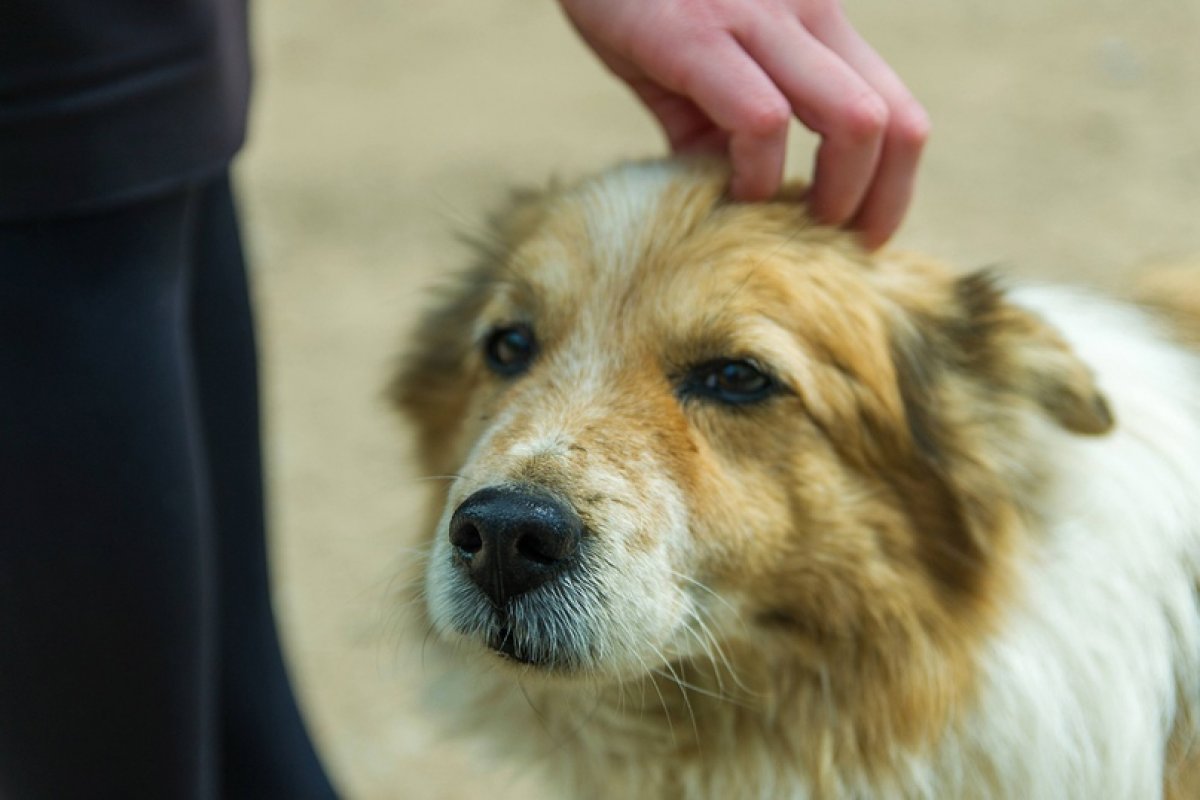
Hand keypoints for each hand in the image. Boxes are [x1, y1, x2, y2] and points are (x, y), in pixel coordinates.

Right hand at [558, 0, 928, 248]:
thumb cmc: (638, 2)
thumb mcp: (700, 62)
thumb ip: (722, 126)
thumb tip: (733, 199)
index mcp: (815, 20)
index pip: (899, 109)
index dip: (895, 186)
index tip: (861, 236)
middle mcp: (805, 11)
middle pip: (893, 123)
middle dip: (874, 203)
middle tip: (830, 245)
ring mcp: (758, 19)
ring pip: (854, 122)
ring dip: (830, 196)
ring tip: (786, 227)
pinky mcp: (696, 34)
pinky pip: (761, 121)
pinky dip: (756, 176)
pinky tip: (727, 193)